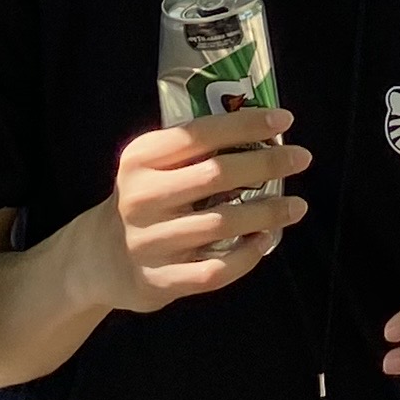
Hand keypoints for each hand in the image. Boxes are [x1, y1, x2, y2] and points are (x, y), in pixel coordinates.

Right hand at [86, 113, 310, 315]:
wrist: (99, 257)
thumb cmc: (143, 200)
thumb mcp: (151, 166)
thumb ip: (193, 152)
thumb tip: (263, 135)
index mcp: (141, 159)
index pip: (199, 134)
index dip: (245, 125)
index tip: (283, 119)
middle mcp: (142, 197)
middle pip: (217, 175)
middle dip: (266, 164)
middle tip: (301, 158)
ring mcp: (150, 242)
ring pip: (222, 224)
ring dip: (268, 213)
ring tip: (296, 206)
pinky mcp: (160, 279)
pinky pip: (215, 269)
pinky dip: (247, 256)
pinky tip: (265, 241)